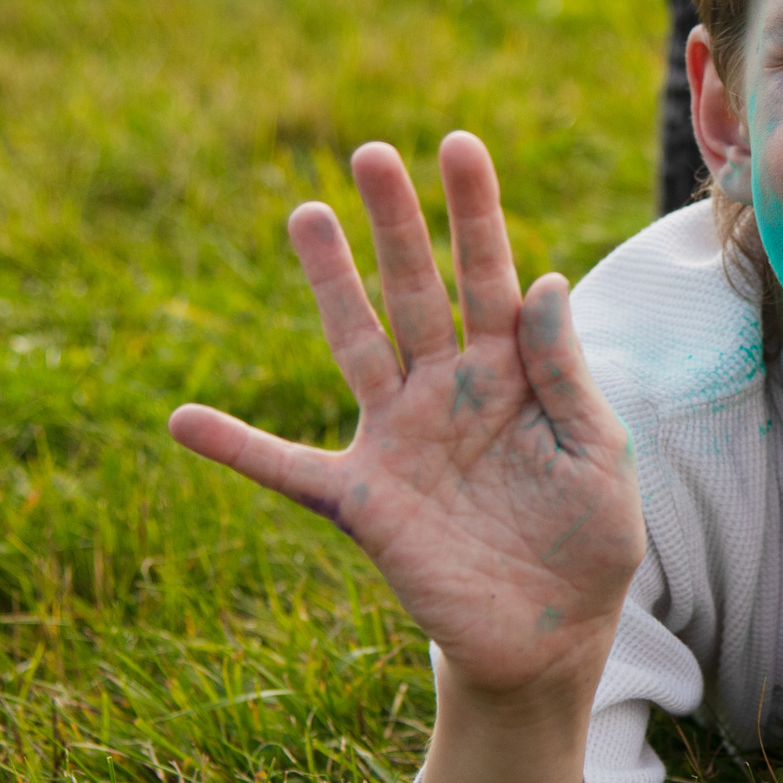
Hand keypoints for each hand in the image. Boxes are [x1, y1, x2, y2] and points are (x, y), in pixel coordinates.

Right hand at [168, 133, 646, 699]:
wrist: (551, 637)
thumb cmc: (587, 540)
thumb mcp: (599, 454)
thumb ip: (566, 372)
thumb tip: (546, 279)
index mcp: (514, 372)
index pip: (493, 275)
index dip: (475, 212)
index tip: (457, 145)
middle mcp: (448, 389)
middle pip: (418, 289)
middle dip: (397, 223)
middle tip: (372, 154)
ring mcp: (399, 438)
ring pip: (356, 343)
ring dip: (330, 283)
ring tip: (306, 214)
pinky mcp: (364, 500)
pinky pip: (287, 469)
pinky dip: (235, 447)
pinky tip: (182, 420)